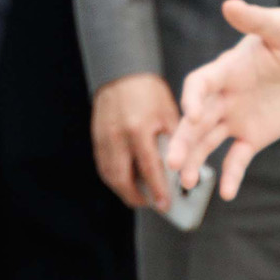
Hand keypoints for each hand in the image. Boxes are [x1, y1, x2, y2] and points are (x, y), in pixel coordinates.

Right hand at [91, 73, 180, 209]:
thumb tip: (183, 169)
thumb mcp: (169, 114)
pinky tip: (127, 181)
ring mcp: (103, 138)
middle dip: (137, 197)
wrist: (121, 73)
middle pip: (122, 179)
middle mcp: (117, 137)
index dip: (157, 190)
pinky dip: (114, 177)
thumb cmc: (149, 93)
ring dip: (124, 190)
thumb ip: (175, 142)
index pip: (148, 169)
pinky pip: (103, 165)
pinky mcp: (96, 137)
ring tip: (140, 196)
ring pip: (109, 175)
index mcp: (138, 130)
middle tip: (152, 205)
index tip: (165, 205)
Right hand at [168, 0, 279, 199]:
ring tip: (184, 182)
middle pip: (195, 120)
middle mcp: (223, 95)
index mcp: (225, 69)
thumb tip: (229, 4)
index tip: (190, 116)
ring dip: (194, 160)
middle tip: (171, 161)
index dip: (191, 99)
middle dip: (182, 140)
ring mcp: (235, 117)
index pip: (198, 85)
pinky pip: (236, 157)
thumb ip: (257, 20)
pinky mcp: (253, 135)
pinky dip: (230, 175)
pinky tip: (225, 193)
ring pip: (207, 141)